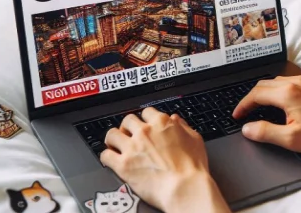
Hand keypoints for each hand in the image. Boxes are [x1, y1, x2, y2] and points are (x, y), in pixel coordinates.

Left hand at [100, 107, 229, 212]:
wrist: (184, 188)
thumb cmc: (192, 167)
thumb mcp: (195, 139)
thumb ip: (183, 126)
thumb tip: (176, 120)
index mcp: (161, 123)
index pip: (146, 112)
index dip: (145, 120)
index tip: (145, 126)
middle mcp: (144, 132)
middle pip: (127, 120)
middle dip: (128, 128)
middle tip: (130, 136)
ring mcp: (132, 148)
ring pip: (112, 135)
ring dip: (113, 139)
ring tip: (116, 145)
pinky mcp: (123, 165)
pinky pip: (105, 155)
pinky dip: (107, 157)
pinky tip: (111, 160)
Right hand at [232, 76, 300, 156]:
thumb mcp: (291, 139)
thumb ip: (266, 132)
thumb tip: (248, 129)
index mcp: (287, 93)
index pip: (256, 94)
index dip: (242, 105)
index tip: (236, 115)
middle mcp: (294, 83)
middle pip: (263, 84)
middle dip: (250, 98)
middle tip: (243, 112)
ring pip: (274, 82)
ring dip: (262, 93)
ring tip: (256, 108)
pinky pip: (285, 83)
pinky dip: (274, 91)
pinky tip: (276, 103)